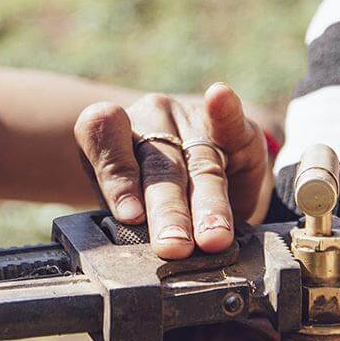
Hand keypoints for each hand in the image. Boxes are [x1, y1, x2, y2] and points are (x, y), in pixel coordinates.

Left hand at [74, 83, 270, 258]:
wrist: (190, 184)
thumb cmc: (145, 199)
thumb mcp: (126, 209)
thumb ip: (128, 219)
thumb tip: (138, 237)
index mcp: (112, 134)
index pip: (103, 139)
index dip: (118, 176)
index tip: (131, 215)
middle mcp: (151, 118)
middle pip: (159, 166)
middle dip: (168, 210)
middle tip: (173, 245)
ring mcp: (192, 119)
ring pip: (201, 166)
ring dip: (208, 204)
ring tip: (213, 238)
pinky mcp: (236, 128)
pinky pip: (230, 121)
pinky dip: (226, 110)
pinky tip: (220, 95)